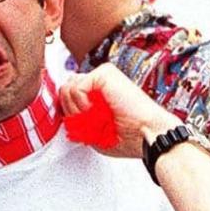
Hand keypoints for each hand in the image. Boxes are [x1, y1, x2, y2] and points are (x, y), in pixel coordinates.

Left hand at [59, 64, 181, 158]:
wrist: (146, 133)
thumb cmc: (128, 136)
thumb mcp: (93, 130)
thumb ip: (77, 116)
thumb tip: (63, 107)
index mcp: (97, 94)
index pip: (68, 95)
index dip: (69, 112)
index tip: (84, 126)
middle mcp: (99, 82)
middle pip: (64, 90)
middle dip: (72, 112)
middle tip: (94, 123)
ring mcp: (101, 75)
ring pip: (67, 89)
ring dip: (79, 111)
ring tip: (98, 118)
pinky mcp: (104, 74)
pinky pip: (76, 88)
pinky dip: (84, 105)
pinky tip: (99, 110)